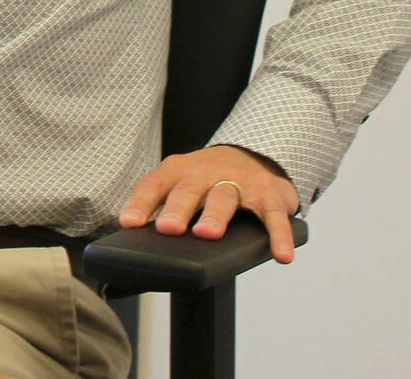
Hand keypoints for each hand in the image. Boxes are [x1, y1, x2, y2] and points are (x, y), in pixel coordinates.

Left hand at [118, 143, 301, 263]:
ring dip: (215, 215)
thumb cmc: (206, 180)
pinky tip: (281, 256)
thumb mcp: (180, 184)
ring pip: (224, 197)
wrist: (252, 155)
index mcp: (178, 171)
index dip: (140, 204)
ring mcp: (238, 181)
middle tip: (168, 227)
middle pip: (188, 190)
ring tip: (207, 234)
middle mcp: (205, 172)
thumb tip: (133, 238)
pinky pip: (273, 216)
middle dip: (177, 208)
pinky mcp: (268, 194)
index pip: (153, 185)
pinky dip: (279, 236)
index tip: (129, 223)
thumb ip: (160, 207)